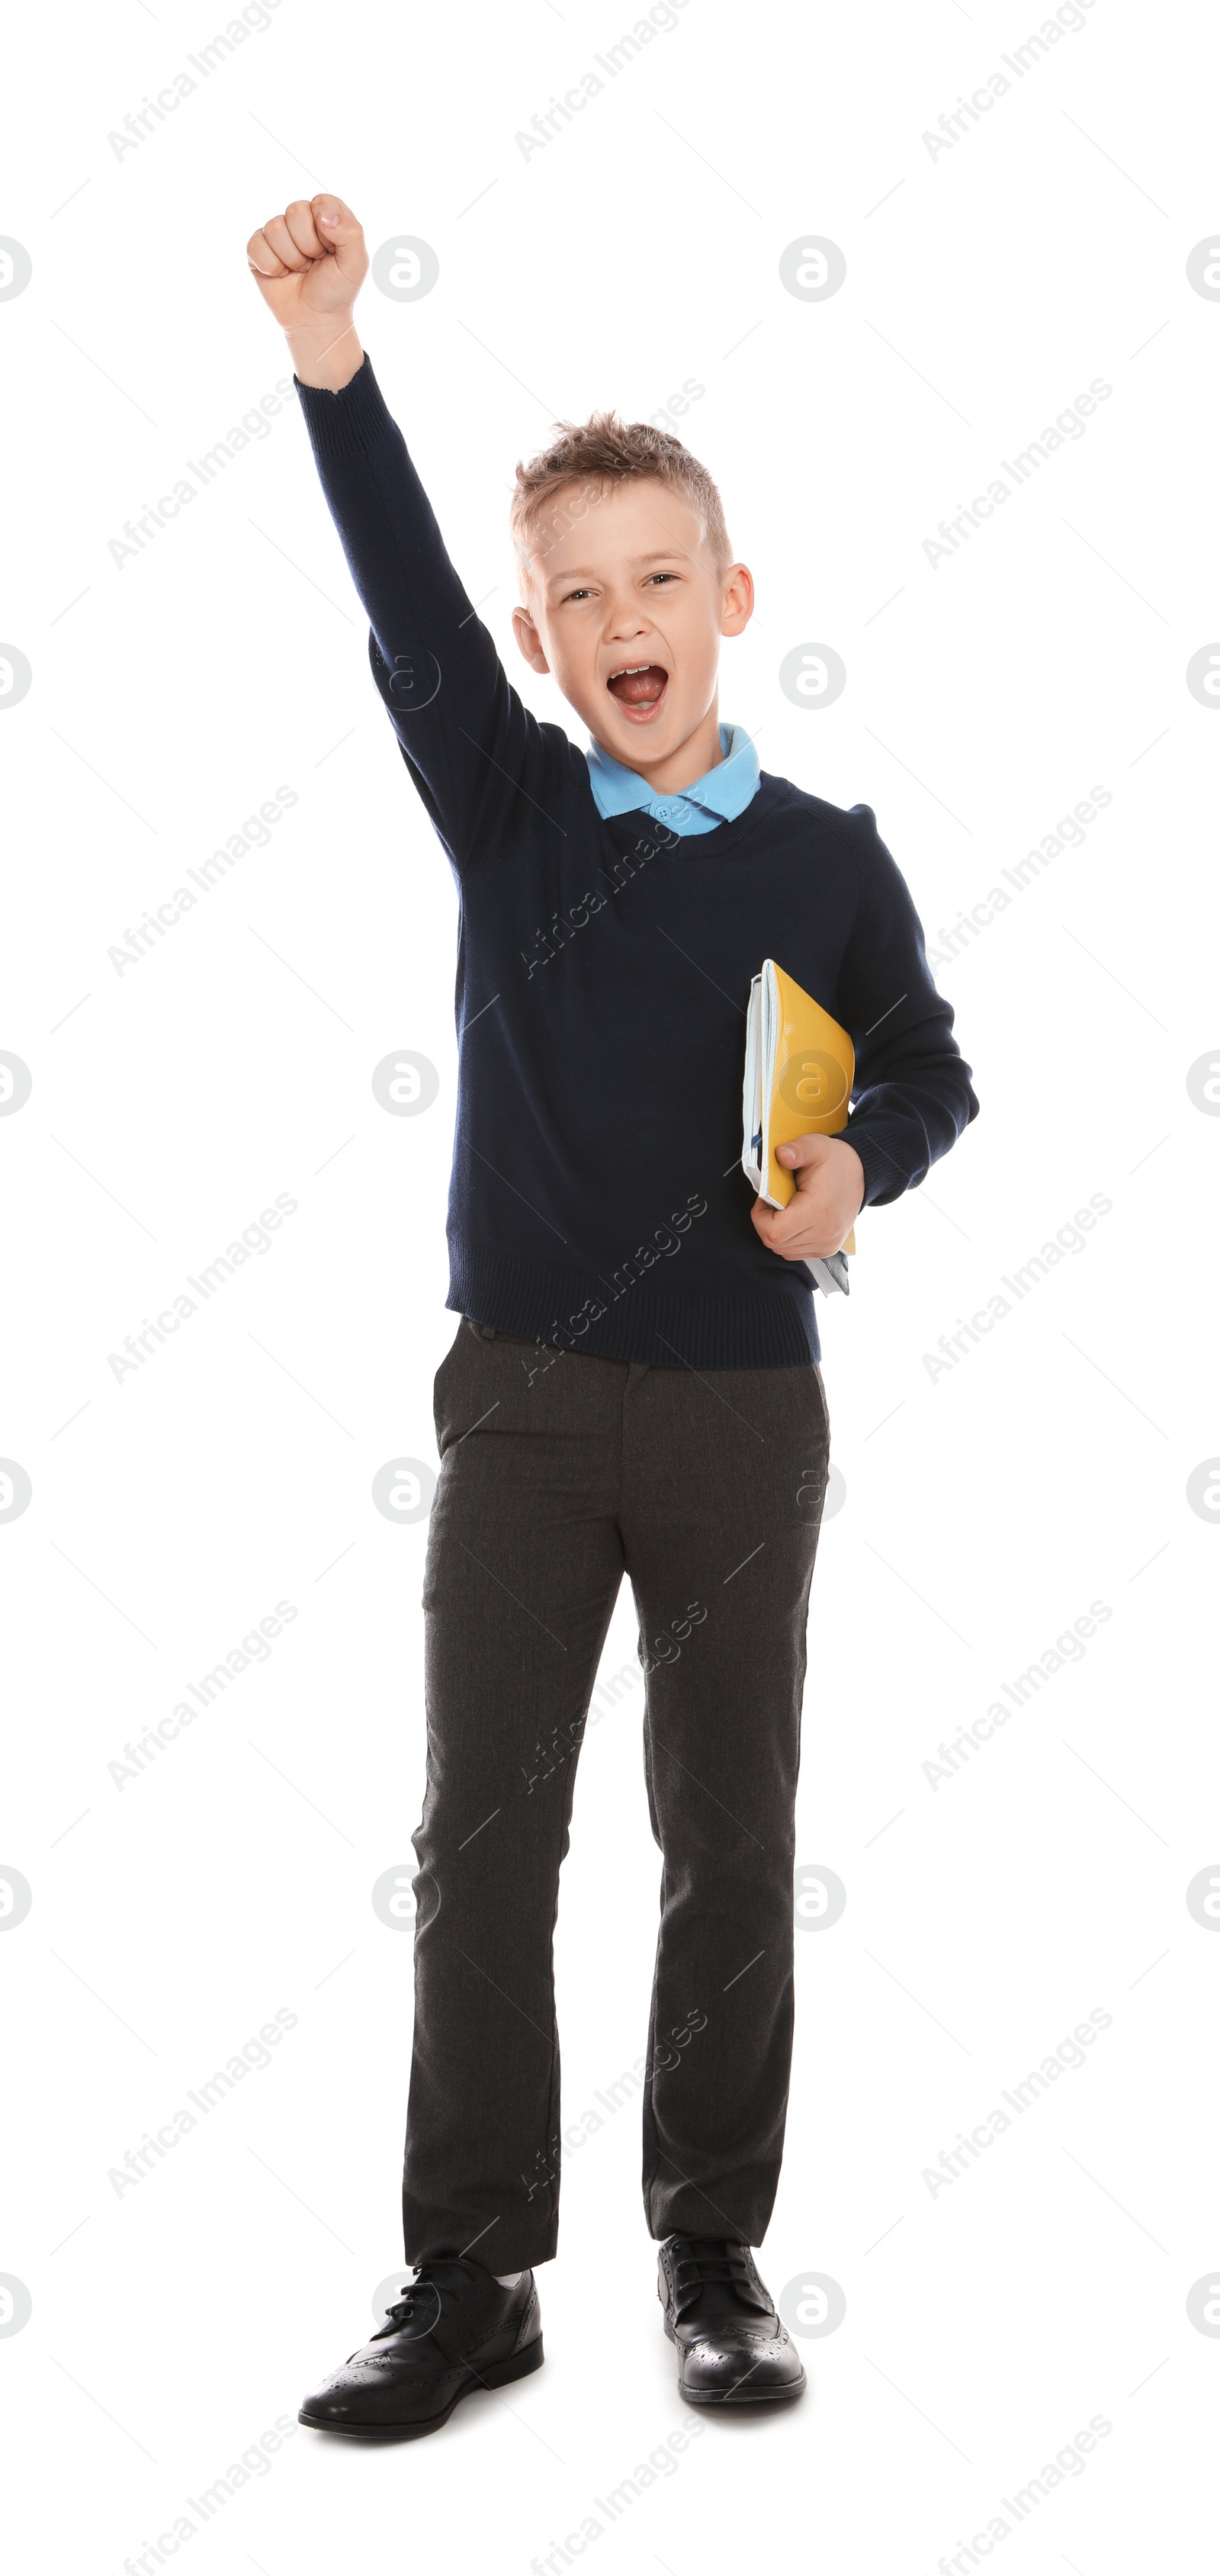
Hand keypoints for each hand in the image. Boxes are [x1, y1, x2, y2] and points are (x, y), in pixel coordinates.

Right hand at [246, 195, 368, 388]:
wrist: (315, 320)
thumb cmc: (337, 290)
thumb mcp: (356, 264)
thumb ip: (351, 233)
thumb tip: (322, 214)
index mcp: (326, 214)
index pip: (321, 203)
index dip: (326, 230)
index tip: (331, 251)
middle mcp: (301, 219)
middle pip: (295, 211)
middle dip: (308, 246)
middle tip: (314, 263)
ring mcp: (278, 233)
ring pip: (275, 228)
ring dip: (291, 258)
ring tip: (300, 270)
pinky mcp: (258, 249)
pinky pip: (256, 245)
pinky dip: (271, 266)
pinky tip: (281, 274)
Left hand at [750, 1133, 864, 1261]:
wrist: (861, 1173)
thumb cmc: (836, 1161)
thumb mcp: (815, 1146)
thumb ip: (796, 1150)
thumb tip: (781, 1154)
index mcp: (818, 1210)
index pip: (773, 1232)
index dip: (759, 1217)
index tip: (763, 1200)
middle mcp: (824, 1233)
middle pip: (775, 1243)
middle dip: (765, 1223)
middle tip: (771, 1203)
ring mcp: (827, 1244)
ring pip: (783, 1250)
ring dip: (776, 1232)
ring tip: (784, 1210)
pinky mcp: (827, 1249)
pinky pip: (795, 1253)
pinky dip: (788, 1239)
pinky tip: (793, 1221)